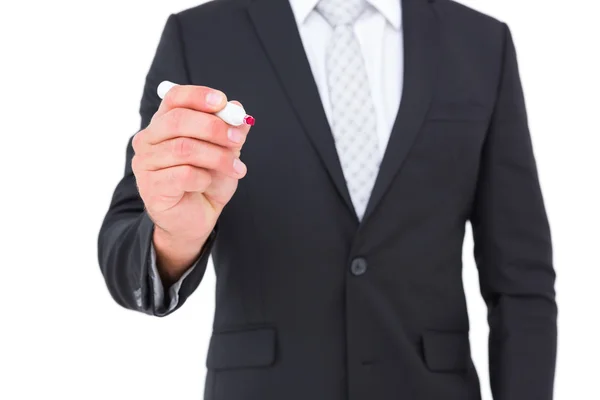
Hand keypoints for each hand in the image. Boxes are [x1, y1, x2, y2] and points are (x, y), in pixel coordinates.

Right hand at [132, 85, 250, 281]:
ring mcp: (145, 164)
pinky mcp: (151, 187)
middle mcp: (149, 140)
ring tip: (236, 169)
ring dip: (217, 157)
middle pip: (178, 120)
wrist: (195, 220)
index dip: (198, 96)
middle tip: (238, 140)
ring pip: (184, 148)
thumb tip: (238, 109)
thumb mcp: (225, 153)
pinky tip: (208, 184)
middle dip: (214, 127)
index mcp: (164, 123)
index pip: (174, 97)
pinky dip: (204, 178)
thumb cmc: (207, 182)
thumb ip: (230, 130)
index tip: (223, 102)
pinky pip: (183, 175)